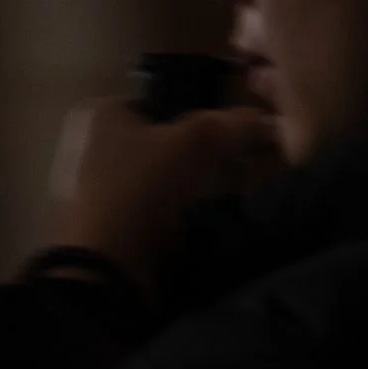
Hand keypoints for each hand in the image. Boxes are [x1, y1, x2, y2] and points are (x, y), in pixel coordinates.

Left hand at [49, 98, 279, 293]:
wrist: (108, 269)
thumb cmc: (142, 188)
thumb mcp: (194, 143)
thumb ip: (232, 124)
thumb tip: (269, 120)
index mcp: (104, 114)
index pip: (170, 99)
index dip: (210, 110)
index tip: (246, 127)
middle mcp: (99, 145)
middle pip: (173, 140)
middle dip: (214, 151)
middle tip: (253, 160)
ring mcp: (107, 188)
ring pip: (173, 176)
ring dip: (207, 182)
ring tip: (247, 187)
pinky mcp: (120, 224)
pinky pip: (167, 208)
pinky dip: (193, 209)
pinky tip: (221, 214)